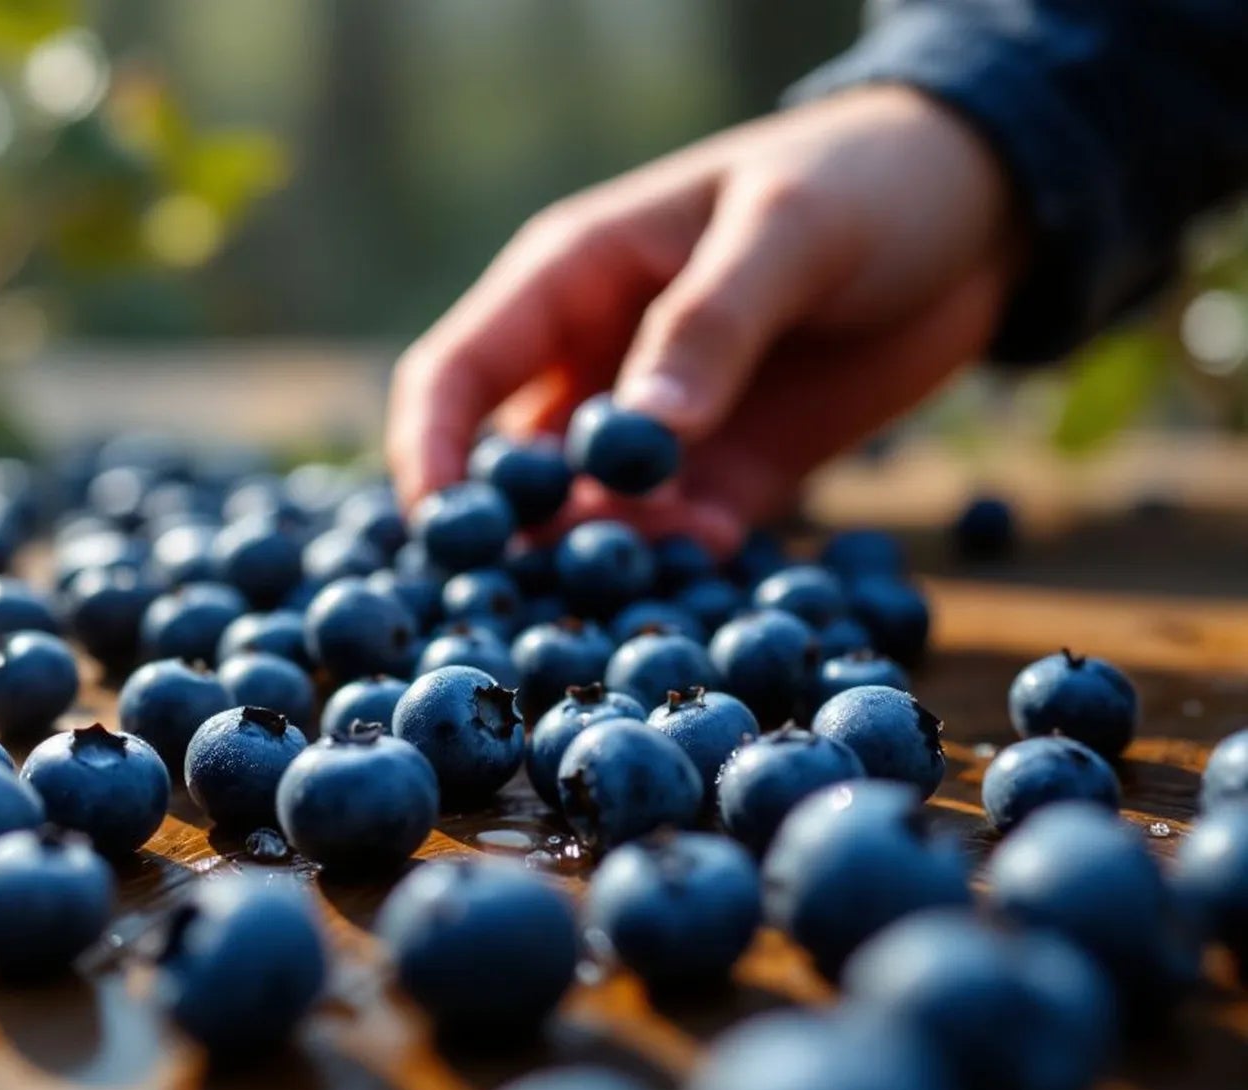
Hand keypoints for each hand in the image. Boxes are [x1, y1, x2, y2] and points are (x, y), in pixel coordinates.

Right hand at [387, 85, 1024, 553]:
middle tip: (550, 584)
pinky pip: (680, 537)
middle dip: (519, 535)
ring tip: (658, 571)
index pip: (455, 374)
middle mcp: (594, 363)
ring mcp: (659, 428)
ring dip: (608, 557)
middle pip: (511, 468)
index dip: (430, 453)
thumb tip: (641, 436)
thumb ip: (711, 324)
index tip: (443, 531)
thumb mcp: (788, 229)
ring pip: (592, 517)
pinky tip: (718, 556)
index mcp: (567, 281)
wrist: (982, 207)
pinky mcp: (729, 473)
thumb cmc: (863, 180)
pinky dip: (685, 562)